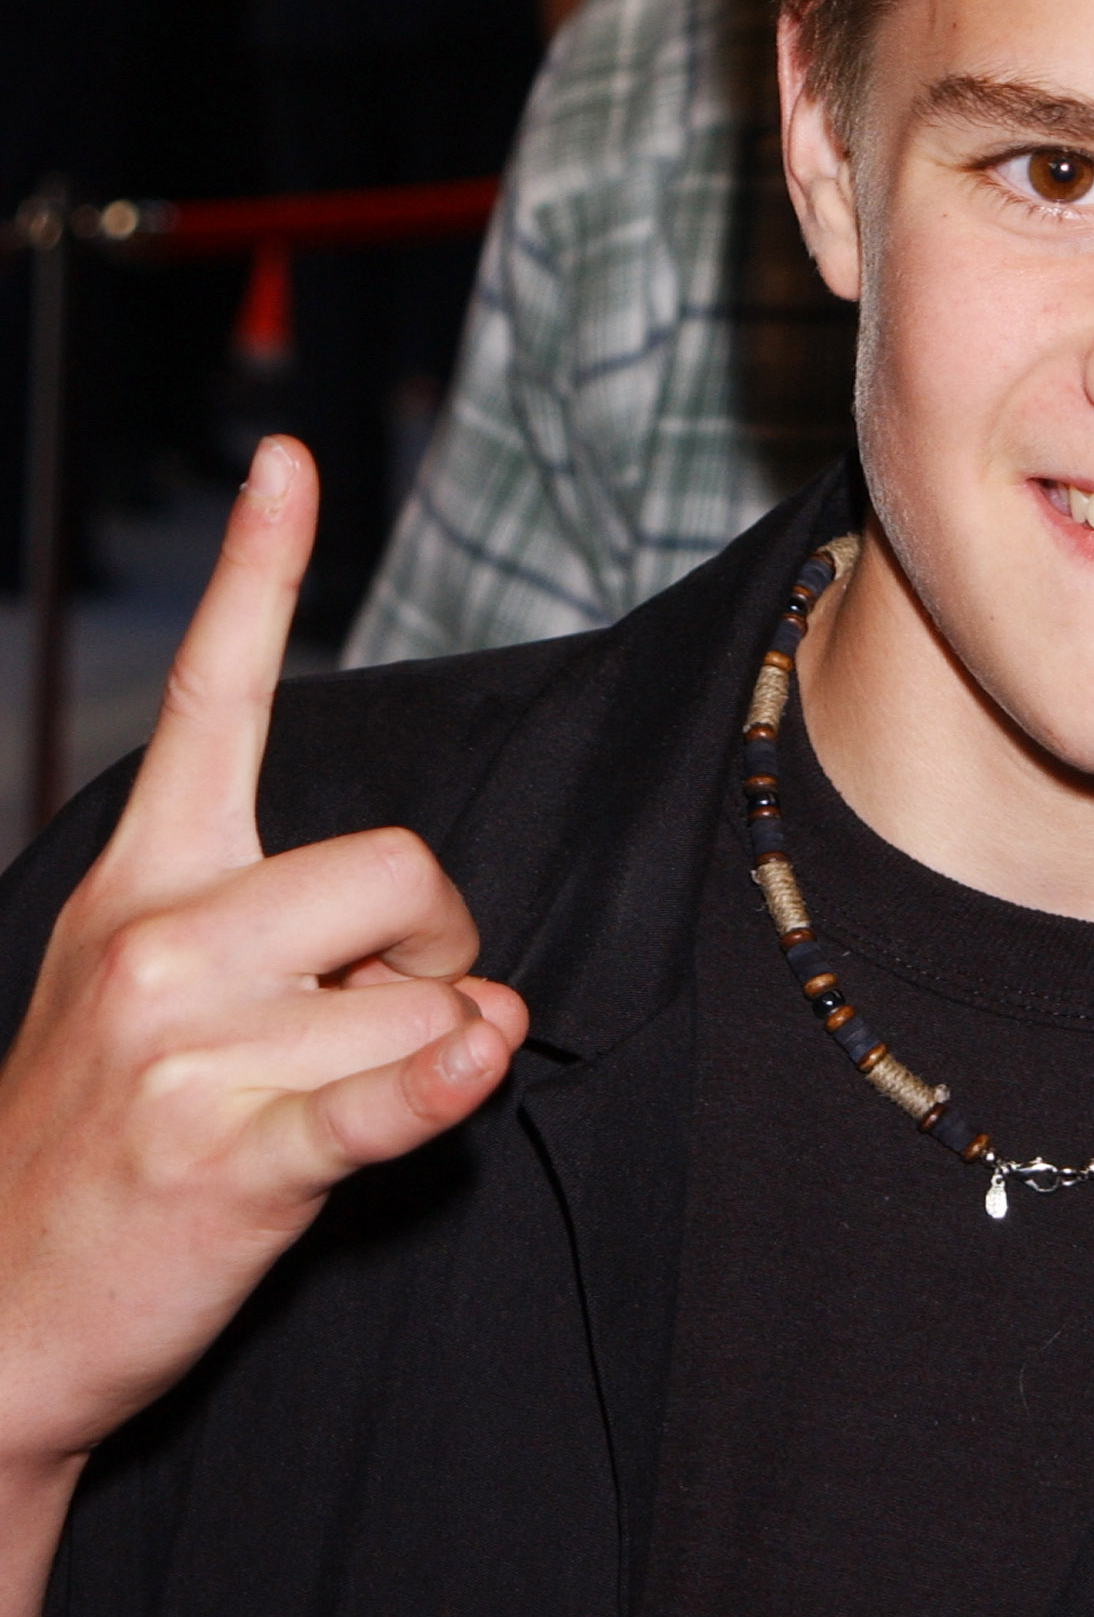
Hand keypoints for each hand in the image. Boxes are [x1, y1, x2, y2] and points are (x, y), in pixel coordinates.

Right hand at [0, 439, 527, 1470]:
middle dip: (435, 939)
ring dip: (426, 1053)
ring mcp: (191, 1048)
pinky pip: (386, 1090)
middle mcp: (157, 938)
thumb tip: (464, 982)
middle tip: (386, 1011)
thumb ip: (288, 943)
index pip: (211, 697)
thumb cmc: (99, 1144)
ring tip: (329, 1106)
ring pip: (424, 993)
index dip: (255, 573)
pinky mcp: (235, 1156)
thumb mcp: (148, 1000)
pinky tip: (471, 1067)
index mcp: (142, 878)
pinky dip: (445, 1082)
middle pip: (400, 865)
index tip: (286, 460)